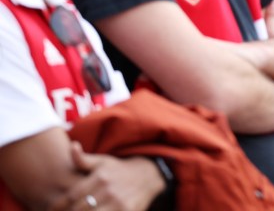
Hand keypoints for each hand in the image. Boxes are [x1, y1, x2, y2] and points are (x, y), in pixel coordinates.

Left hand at [49, 143, 163, 210]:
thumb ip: (83, 159)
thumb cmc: (118, 170)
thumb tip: (72, 146)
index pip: (70, 196)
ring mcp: (118, 203)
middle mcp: (108, 191)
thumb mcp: (102, 161)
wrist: (148, 176)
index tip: (48, 208)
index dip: (56, 205)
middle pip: (78, 209)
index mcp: (99, 177)